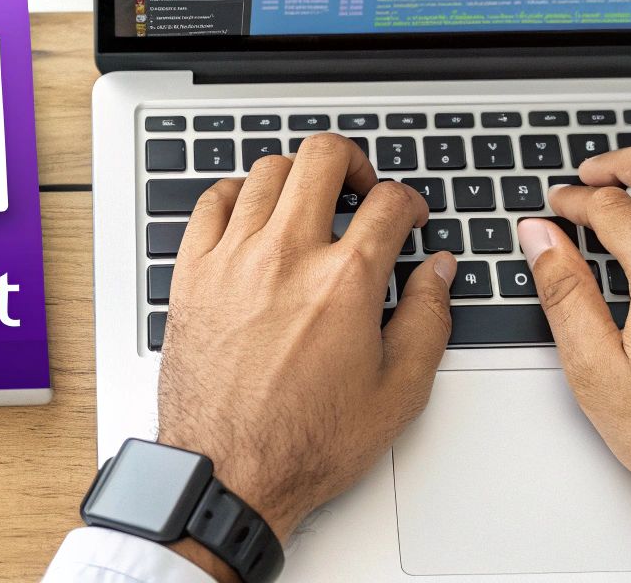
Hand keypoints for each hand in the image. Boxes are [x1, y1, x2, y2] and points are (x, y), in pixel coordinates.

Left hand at [155, 134, 457, 581]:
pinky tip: (252, 215)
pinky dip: (237, 195)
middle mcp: (287, 256)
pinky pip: (211, 201)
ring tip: (310, 204)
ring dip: (299, 178)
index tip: (407, 218)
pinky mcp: (193, 272)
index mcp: (345, 282)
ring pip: (267, 170)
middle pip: (323, 157)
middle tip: (361, 190)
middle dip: (354, 163)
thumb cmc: (306, 443)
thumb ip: (428, 319)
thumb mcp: (398, 393)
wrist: (228, 473)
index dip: (410, 202)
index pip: (389, 201)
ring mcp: (234, 258)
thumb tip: (438, 271)